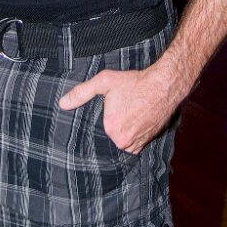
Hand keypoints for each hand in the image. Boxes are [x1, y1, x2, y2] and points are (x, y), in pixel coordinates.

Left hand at [59, 65, 177, 154]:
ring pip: (121, 141)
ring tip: (128, 115)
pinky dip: (132, 136)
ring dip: (123, 132)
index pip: (99, 127)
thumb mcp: (105, 81)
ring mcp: (136, 144)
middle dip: (113, 124)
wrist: (163, 86)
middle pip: (109, 135)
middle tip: (121, 109)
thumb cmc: (135, 82)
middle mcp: (122, 140)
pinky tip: (135, 122)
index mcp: (110, 128)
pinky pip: (133, 145)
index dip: (103, 116)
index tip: (110, 108)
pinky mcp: (147, 143)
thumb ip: (82, 92)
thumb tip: (63, 103)